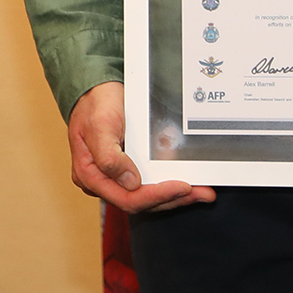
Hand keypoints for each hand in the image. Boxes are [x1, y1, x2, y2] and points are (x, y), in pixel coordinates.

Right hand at [66, 80, 215, 213]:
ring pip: (149, 196)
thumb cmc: (94, 105)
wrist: (95, 91)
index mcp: (90, 177)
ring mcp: (117, 177)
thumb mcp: (99, 126)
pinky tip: (189, 181)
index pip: (127, 198)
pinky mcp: (129, 170)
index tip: (181, 187)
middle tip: (202, 192)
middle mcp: (104, 182)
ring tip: (202, 191)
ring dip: (176, 196)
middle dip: (173, 198)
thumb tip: (131, 182)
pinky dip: (170, 183)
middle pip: (142, 202)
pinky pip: (150, 183)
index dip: (156, 196)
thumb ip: (109, 157)